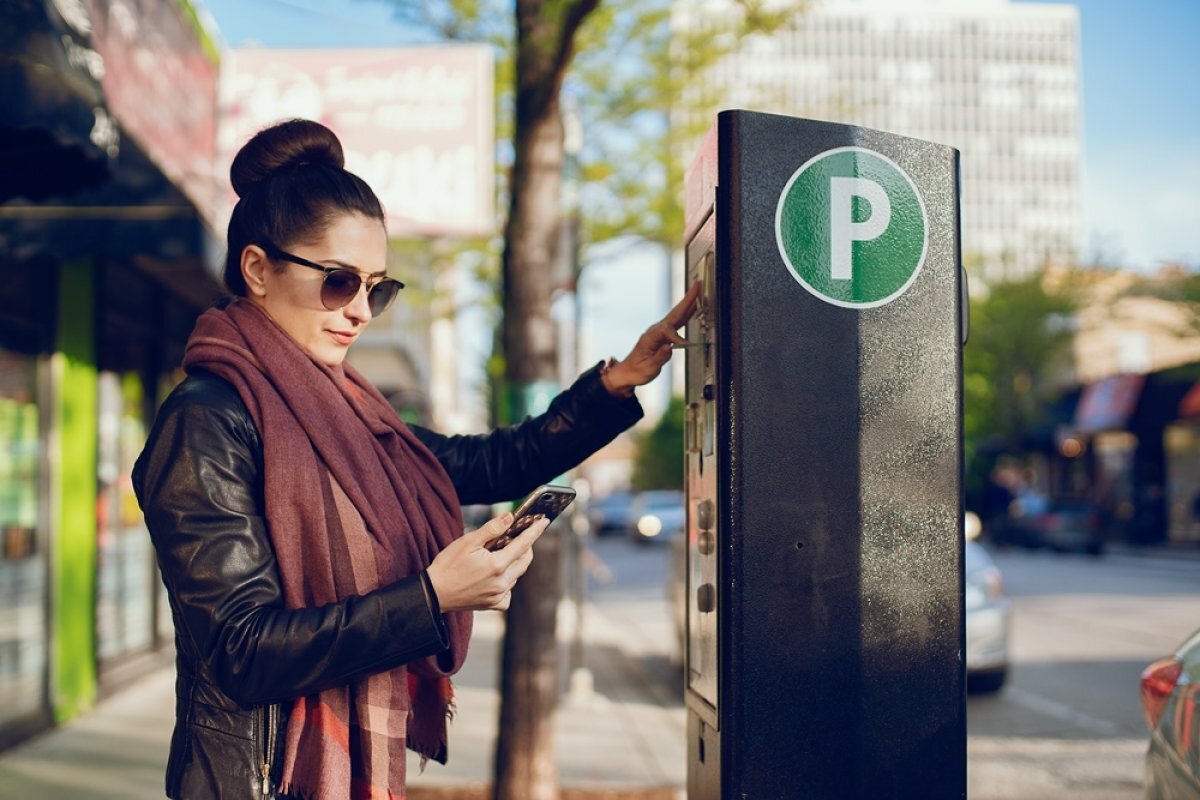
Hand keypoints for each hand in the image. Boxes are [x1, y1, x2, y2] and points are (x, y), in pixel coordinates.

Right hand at [425, 512, 550, 611]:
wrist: (434, 593)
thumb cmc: (448, 565)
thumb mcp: (467, 542)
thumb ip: (491, 529)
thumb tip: (510, 518)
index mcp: (496, 565)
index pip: (523, 544)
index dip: (535, 531)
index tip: (545, 522)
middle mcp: (502, 582)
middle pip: (525, 560)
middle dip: (525, 546)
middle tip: (518, 537)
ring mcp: (499, 595)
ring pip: (517, 575)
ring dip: (514, 563)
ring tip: (499, 555)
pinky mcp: (494, 605)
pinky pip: (509, 591)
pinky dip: (507, 581)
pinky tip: (494, 576)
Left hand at [601, 281, 702, 396]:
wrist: (628, 371)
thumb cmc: (637, 371)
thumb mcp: (647, 369)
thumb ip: (659, 358)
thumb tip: (669, 348)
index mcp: (650, 338)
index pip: (666, 331)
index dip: (677, 337)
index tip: (685, 345)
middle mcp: (655, 331)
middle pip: (674, 313)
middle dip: (687, 299)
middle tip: (696, 285)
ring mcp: (659, 331)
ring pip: (677, 314)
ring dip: (688, 302)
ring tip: (698, 290)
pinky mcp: (663, 335)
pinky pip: (677, 321)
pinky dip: (687, 313)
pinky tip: (693, 307)